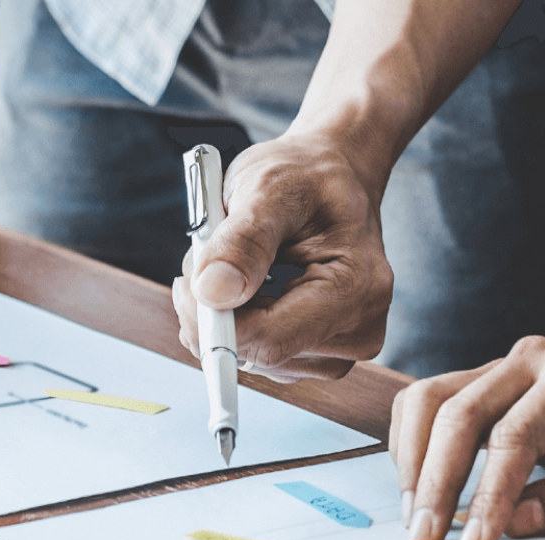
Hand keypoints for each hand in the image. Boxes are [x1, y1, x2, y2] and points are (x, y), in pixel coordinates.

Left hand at [173, 132, 392, 381]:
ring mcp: (340, 350)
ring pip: (252, 357)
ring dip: (226, 314)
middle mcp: (358, 331)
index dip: (215, 322)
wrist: (330, 179)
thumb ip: (243, 240)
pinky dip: (239, 322)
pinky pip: (258, 355)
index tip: (186, 282)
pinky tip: (249, 284)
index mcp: (357, 288)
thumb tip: (213, 293)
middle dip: (217, 310)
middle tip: (209, 253)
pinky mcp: (319, 355)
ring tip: (237, 261)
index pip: (270, 340)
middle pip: (259, 353)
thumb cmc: (306, 177)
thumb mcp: (270, 188)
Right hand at [393, 336, 544, 539]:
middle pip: (459, 413)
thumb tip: (516, 521)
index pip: (515, 436)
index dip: (488, 494)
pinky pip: (426, 399)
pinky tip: (418, 486)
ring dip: (412, 460)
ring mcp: (500, 361)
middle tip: (424, 538)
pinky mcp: (481, 374)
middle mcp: (531, 357)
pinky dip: (411, 442)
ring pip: (428, 398)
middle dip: (435, 481)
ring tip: (415, 517)